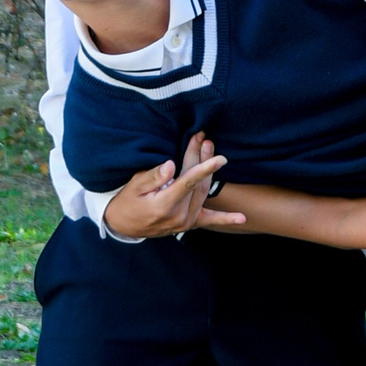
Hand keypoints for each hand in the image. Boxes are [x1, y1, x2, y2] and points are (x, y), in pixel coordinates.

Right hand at [103, 129, 244, 240]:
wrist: (124, 224)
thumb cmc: (128, 200)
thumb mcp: (134, 186)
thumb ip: (153, 176)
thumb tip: (171, 165)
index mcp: (165, 205)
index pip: (189, 182)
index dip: (204, 167)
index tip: (220, 157)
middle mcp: (179, 216)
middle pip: (197, 183)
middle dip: (203, 160)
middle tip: (205, 140)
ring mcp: (185, 222)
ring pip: (203, 193)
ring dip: (209, 172)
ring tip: (209, 150)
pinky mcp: (188, 224)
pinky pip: (209, 220)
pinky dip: (225, 218)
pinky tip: (242, 217)